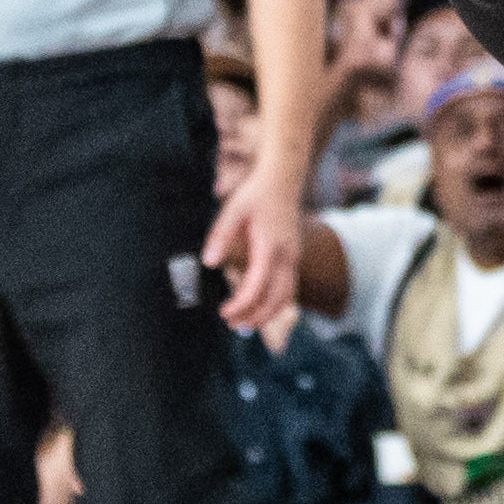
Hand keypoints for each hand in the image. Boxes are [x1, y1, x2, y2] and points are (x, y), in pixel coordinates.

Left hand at [202, 167, 303, 333]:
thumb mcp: (232, 210)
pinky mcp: (294, 256)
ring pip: (287, 296)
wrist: (283, 178)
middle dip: (255, 316)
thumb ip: (221, 237)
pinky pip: (289, 287)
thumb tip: (209, 263)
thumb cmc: (256, 194)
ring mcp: (294, 257)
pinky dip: (276, 302)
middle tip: (232, 325)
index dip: (241, 304)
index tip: (224, 313)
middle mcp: (287, 255)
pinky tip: (259, 306)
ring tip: (246, 323)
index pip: (257, 286)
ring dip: (267, 313)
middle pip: (276, 299)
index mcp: (270, 246)